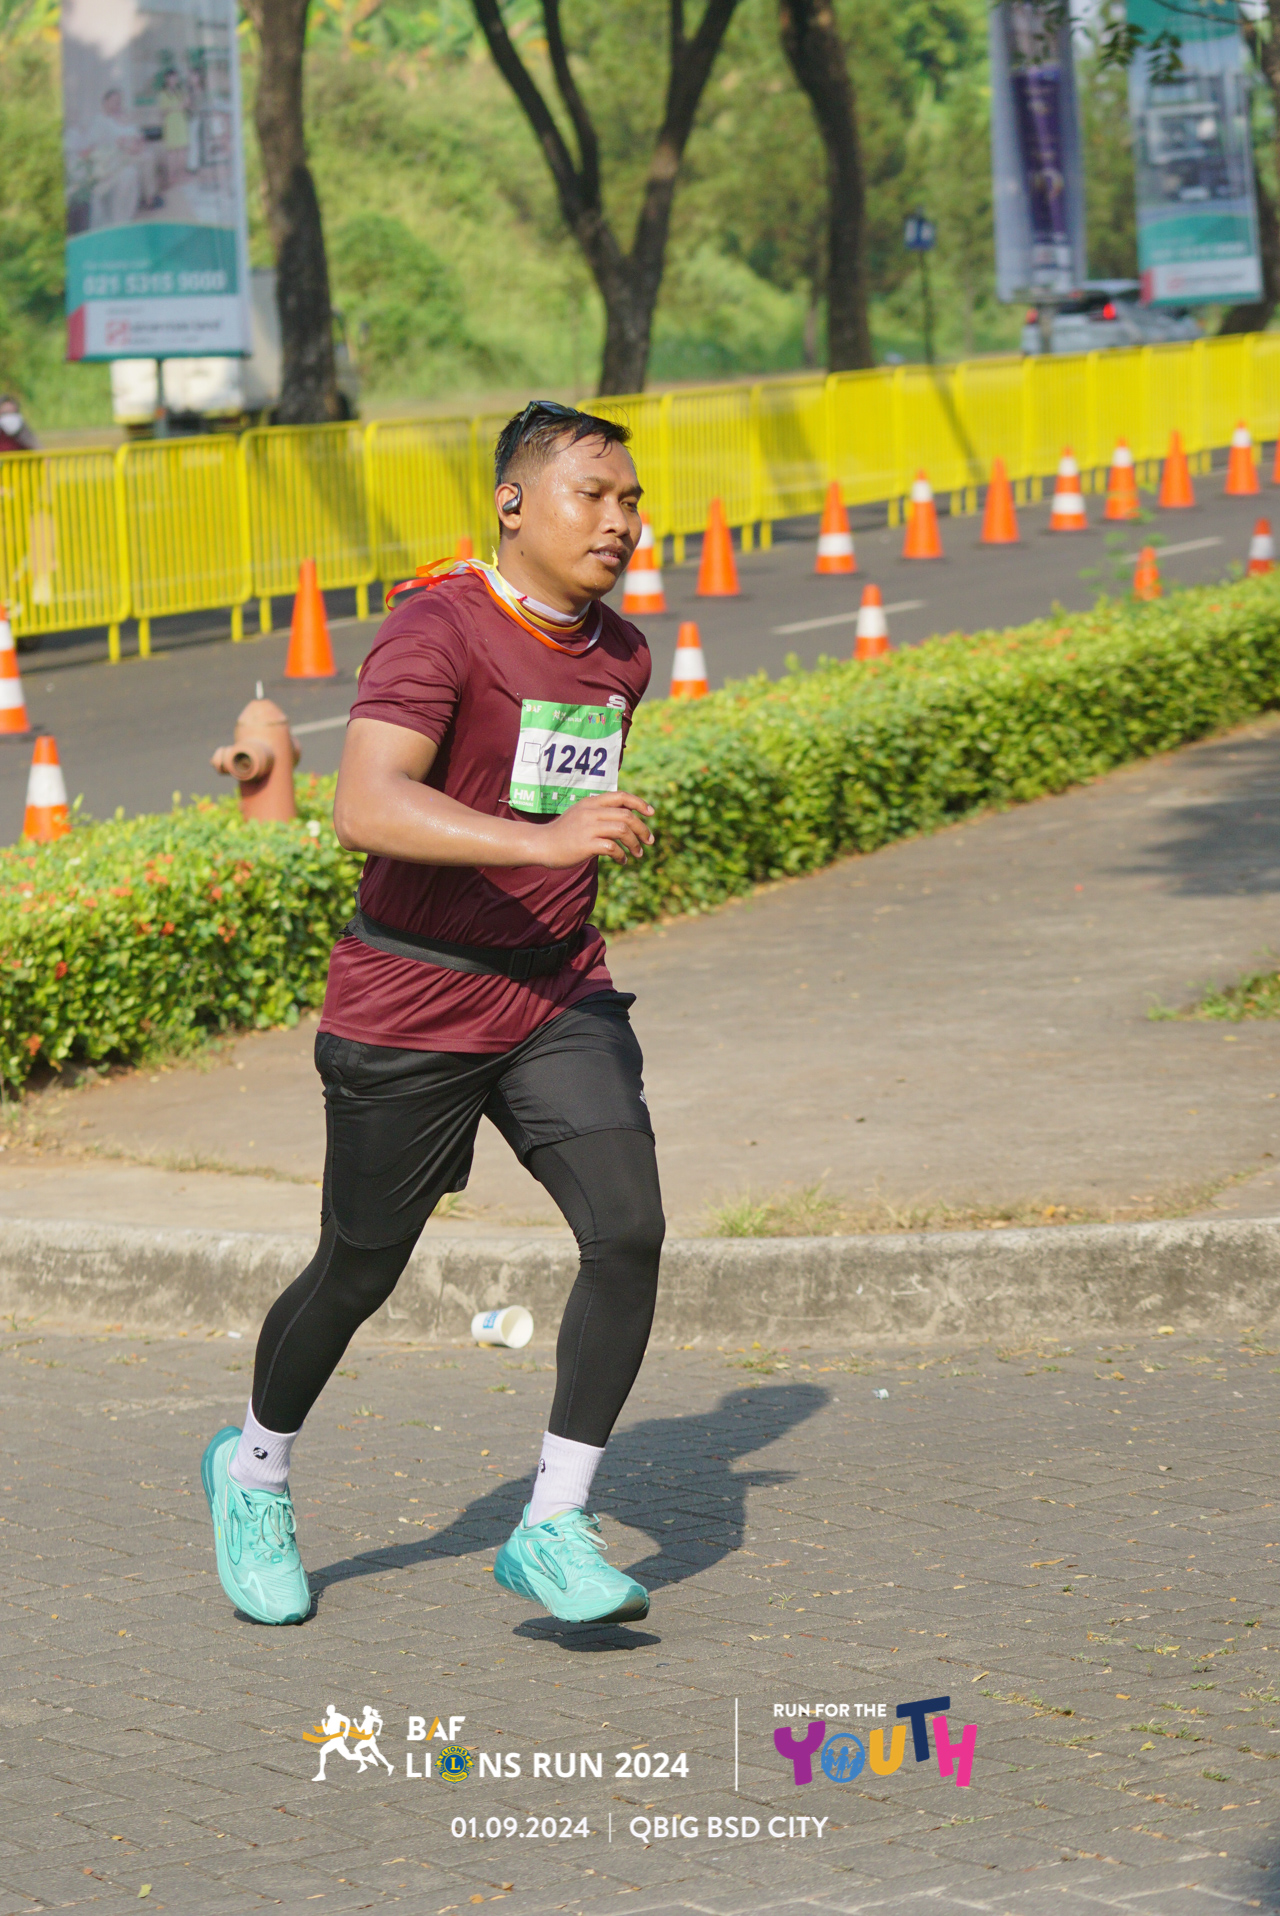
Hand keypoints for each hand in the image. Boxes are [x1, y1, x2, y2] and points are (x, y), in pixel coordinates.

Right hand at [537, 791, 655, 867]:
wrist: (541, 844)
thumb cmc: (564, 832)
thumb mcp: (581, 814)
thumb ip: (600, 813)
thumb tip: (626, 819)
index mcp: (591, 802)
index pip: (621, 796)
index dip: (640, 803)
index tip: (651, 813)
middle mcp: (591, 812)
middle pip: (626, 815)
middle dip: (642, 828)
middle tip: (650, 841)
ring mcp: (588, 827)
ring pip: (622, 830)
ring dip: (635, 843)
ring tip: (638, 854)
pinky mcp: (585, 844)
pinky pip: (612, 848)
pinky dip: (621, 855)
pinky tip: (621, 861)